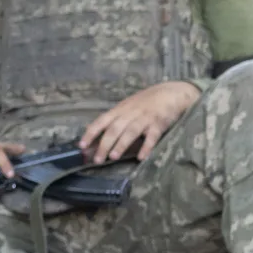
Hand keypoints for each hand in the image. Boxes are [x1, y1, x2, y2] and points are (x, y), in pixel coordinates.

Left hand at [79, 81, 202, 163]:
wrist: (171, 93)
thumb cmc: (146, 102)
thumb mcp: (127, 107)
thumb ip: (115, 119)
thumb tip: (97, 135)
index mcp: (120, 110)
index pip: (102, 121)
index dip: (91, 133)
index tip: (81, 146)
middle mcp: (130, 113)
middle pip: (114, 129)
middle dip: (104, 144)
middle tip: (97, 160)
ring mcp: (145, 118)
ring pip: (130, 132)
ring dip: (121, 144)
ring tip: (113, 157)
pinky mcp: (159, 124)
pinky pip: (152, 136)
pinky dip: (146, 147)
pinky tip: (141, 157)